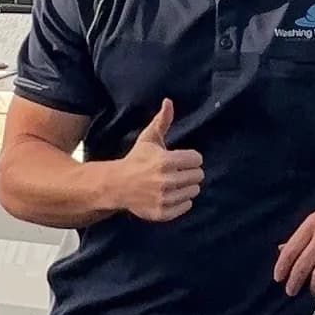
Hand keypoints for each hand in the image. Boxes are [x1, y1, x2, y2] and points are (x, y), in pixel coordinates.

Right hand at [112, 97, 202, 223]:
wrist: (116, 185)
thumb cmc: (136, 160)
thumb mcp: (148, 139)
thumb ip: (162, 121)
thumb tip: (169, 101)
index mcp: (165, 161)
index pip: (197, 159)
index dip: (189, 158)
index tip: (180, 159)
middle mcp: (166, 181)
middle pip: (198, 176)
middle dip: (189, 172)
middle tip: (176, 172)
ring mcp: (164, 198)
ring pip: (194, 191)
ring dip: (186, 187)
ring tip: (173, 183)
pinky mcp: (163, 212)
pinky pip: (186, 206)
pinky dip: (181, 201)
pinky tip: (170, 195)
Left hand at [275, 186, 314, 300]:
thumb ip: (304, 235)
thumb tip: (283, 249)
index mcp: (313, 223)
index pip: (291, 249)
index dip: (282, 266)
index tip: (278, 278)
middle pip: (303, 264)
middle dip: (294, 281)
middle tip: (291, 290)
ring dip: (314, 287)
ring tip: (313, 292)